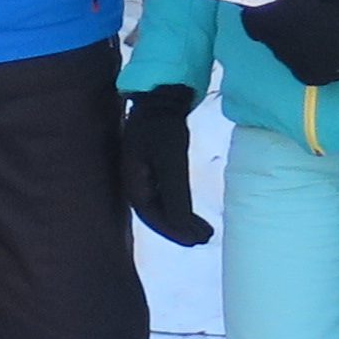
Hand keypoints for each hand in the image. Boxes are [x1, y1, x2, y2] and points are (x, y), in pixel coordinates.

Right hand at [119, 84, 212, 246]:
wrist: (159, 98)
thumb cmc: (164, 129)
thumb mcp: (172, 164)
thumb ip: (177, 198)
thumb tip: (184, 230)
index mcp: (133, 185)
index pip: (154, 218)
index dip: (176, 233)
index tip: (199, 240)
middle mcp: (133, 183)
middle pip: (156, 215)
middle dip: (180, 229)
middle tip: (205, 238)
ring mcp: (141, 175)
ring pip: (160, 206)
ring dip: (181, 220)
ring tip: (203, 229)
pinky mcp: (151, 166)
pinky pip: (164, 194)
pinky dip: (179, 205)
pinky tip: (191, 210)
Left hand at [240, 0, 338, 87]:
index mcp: (266, 25)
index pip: (249, 18)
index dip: (257, 8)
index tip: (270, 0)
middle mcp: (275, 48)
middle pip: (267, 34)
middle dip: (276, 23)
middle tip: (295, 10)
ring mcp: (293, 64)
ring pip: (285, 49)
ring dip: (292, 38)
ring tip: (313, 24)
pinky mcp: (311, 74)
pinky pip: (304, 63)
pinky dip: (309, 53)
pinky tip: (322, 41)